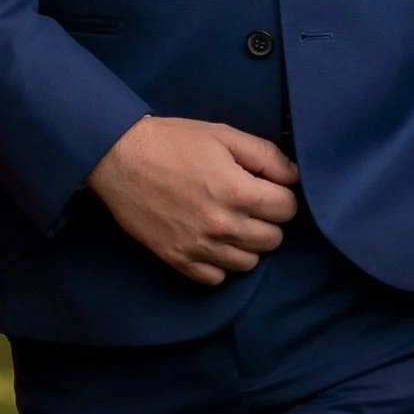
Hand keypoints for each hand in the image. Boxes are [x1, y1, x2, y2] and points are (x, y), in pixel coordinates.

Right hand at [89, 118, 297, 284]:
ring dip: (246, 245)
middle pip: (273, 240)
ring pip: (248, 263)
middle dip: (268, 221)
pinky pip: (216, 278)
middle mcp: (224, 225)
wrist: (119, 158)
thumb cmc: (172, 142)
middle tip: (249, 205)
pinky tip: (212, 242)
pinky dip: (219, 264)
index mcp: (240, 192)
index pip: (289, 209)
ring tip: (231, 223)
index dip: (282, 196)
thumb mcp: (224, 135)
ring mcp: (200, 247)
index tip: (267, 188)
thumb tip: (294, 176)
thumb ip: (266, 155)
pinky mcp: (178, 259)